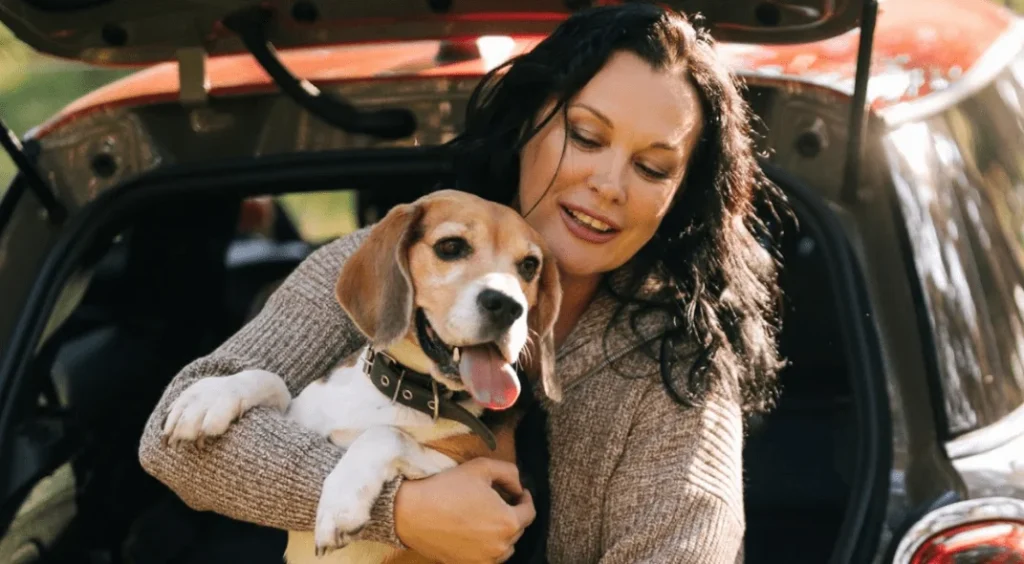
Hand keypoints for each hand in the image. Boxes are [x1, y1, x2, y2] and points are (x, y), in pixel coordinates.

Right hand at [394, 458, 535, 563]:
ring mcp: (484, 559)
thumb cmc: (447, 487)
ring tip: (486, 517)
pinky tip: (473, 531)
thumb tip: (518, 488)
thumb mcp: (482, 467)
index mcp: (508, 522)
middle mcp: (501, 546)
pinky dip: (486, 545)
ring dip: (501, 532)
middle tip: (497, 501)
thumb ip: (510, 473)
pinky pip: (487, 557)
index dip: (525, 499)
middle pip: (517, 529)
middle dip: (511, 513)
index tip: (517, 492)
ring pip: (504, 546)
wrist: (412, 512)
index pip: (529, 512)